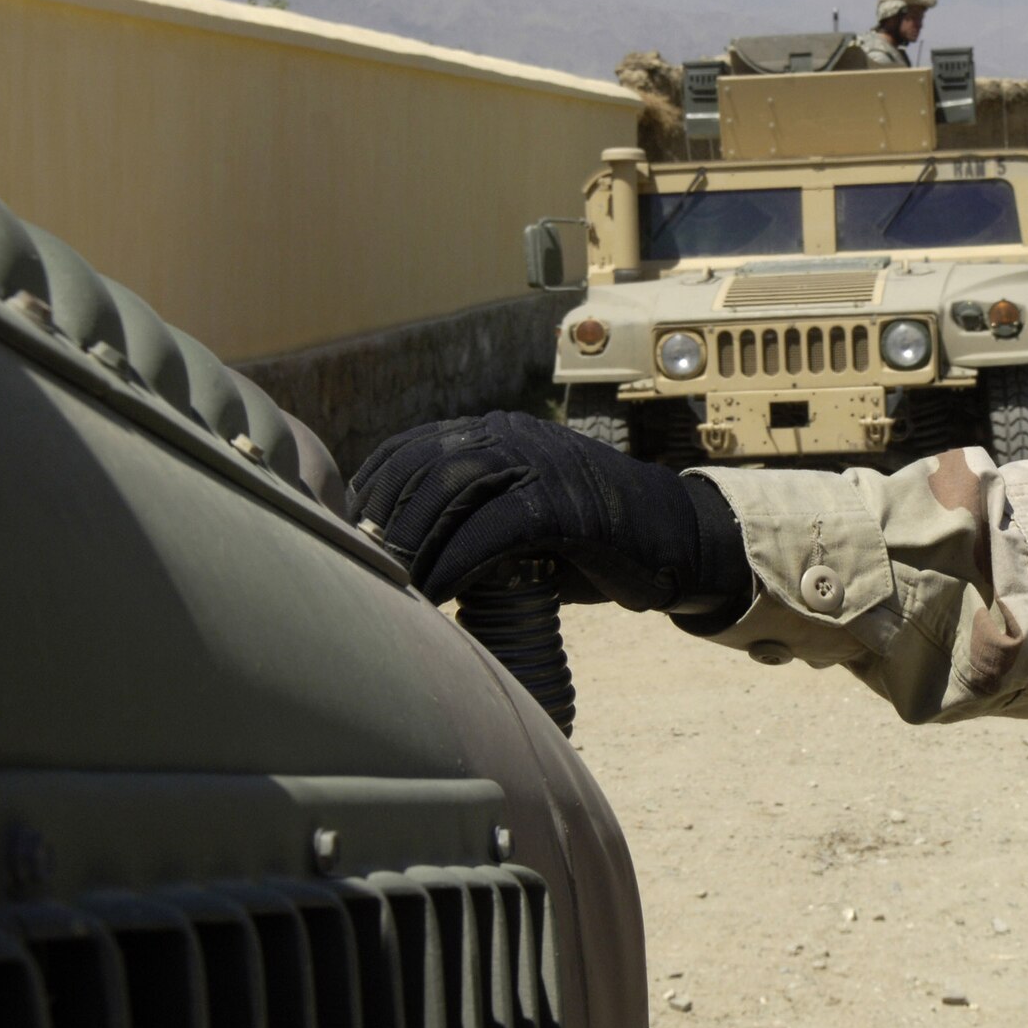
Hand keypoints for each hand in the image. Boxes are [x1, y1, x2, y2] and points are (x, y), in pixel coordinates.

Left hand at [349, 411, 750, 608]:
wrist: (673, 539)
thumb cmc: (589, 540)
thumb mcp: (520, 513)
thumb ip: (469, 515)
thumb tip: (397, 556)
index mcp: (496, 432)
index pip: (409, 450)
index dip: (372, 494)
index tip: (354, 541)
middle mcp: (513, 436)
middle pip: (421, 468)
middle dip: (385, 523)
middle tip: (367, 574)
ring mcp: (541, 464)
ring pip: (450, 490)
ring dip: (413, 544)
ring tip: (395, 588)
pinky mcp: (565, 503)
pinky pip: (492, 529)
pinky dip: (455, 564)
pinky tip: (435, 595)